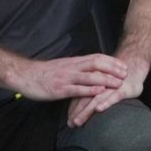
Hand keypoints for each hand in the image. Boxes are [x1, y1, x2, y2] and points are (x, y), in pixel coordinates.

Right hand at [13, 53, 127, 103]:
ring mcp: (66, 78)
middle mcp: (72, 67)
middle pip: (96, 64)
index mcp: (73, 62)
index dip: (111, 61)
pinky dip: (90, 91)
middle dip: (112, 68)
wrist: (25, 76)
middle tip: (125, 73)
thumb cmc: (44, 73)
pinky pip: (77, 89)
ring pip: (89, 76)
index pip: (96, 58)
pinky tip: (100, 93)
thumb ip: (76, 68)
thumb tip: (90, 71)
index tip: (123, 65)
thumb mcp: (63, 67)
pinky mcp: (60, 89)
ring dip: (105, 79)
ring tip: (118, 83)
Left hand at [65, 55, 150, 127]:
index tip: (68, 121)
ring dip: (86, 111)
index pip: (80, 97)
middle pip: (85, 98)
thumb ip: (91, 95)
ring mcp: (111, 86)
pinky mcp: (123, 89)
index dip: (73, 109)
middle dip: (76, 112)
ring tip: (78, 121)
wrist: (133, 67)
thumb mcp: (103, 85)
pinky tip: (99, 109)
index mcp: (92, 82)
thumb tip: (78, 110)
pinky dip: (106, 102)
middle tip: (70, 125)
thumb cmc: (116, 79)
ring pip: (96, 99)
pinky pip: (114, 96)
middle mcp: (100, 84)